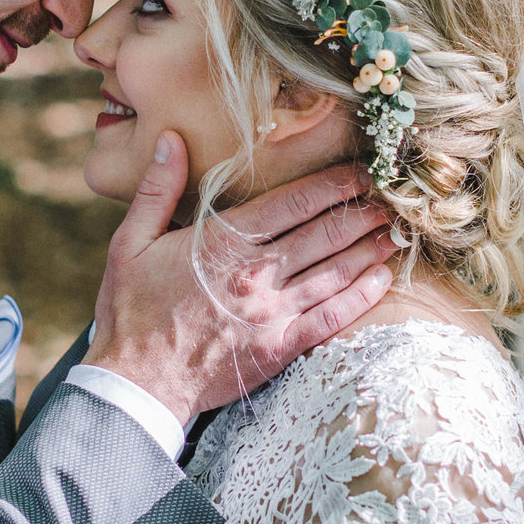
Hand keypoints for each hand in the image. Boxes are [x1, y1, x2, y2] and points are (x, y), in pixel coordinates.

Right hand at [86, 132, 397, 421]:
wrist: (137, 384)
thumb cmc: (131, 311)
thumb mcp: (130, 242)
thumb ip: (157, 189)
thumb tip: (172, 139)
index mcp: (222, 242)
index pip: (292, 202)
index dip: (332, 184)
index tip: (358, 171)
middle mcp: (255, 273)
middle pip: (323, 232)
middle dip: (360, 211)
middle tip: (388, 196)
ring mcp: (272, 312)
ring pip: (335, 271)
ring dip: (368, 248)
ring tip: (393, 230)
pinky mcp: (280, 347)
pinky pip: (332, 317)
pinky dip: (361, 296)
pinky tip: (381, 279)